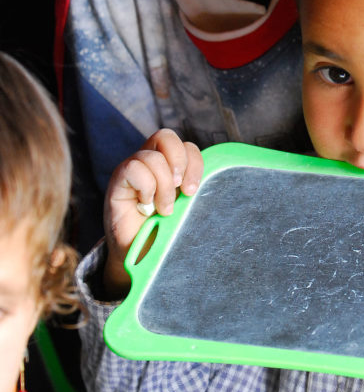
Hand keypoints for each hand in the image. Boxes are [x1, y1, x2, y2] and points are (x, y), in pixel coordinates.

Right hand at [103, 128, 202, 297]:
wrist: (140, 255)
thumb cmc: (165, 231)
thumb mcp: (187, 208)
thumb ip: (195, 191)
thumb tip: (218, 184)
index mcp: (170, 166)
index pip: (187, 146)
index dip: (194, 164)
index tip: (192, 192)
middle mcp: (150, 162)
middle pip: (166, 136)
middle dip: (180, 163)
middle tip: (182, 192)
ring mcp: (132, 170)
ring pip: (152, 157)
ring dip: (163, 186)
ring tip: (164, 209)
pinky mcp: (118, 182)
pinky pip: (133, 168)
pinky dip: (146, 187)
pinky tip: (146, 206)